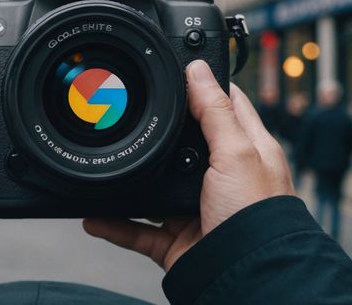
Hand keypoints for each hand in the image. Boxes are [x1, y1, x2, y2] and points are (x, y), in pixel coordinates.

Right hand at [83, 60, 294, 270]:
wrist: (248, 280)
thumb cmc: (258, 218)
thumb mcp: (237, 154)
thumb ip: (215, 113)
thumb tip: (198, 69)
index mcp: (246, 152)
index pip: (223, 107)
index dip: (200, 86)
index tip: (172, 70)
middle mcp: (222, 179)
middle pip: (182, 146)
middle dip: (155, 136)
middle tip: (124, 114)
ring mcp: (197, 210)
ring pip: (154, 189)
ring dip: (129, 183)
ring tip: (103, 166)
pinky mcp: (178, 241)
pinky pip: (138, 230)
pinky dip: (115, 224)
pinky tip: (94, 216)